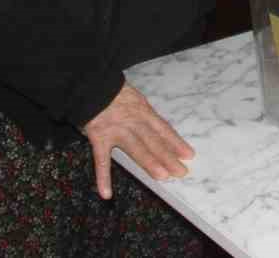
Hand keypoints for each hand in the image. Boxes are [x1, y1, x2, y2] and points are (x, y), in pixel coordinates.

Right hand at [81, 82, 194, 199]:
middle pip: (153, 141)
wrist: (90, 85)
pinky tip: (107, 194)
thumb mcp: (135, 98)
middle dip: (168, 157)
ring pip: (135, 149)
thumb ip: (145, 115)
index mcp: (143, 111)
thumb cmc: (113, 92)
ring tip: (162, 176)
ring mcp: (115, 131)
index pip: (163, 129)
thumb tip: (159, 131)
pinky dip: (103, 178)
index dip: (176, 142)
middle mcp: (132, 121)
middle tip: (181, 171)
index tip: (188, 155)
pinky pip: (101, 161)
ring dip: (149, 163)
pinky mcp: (98, 138)